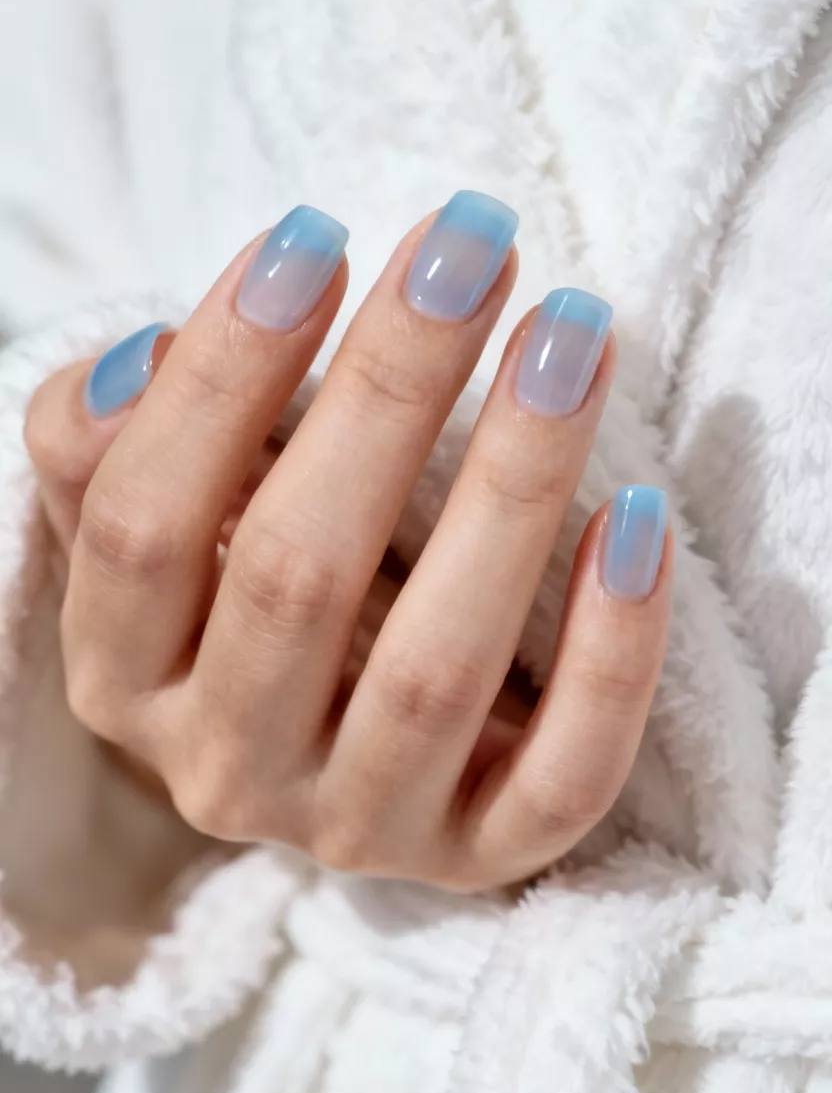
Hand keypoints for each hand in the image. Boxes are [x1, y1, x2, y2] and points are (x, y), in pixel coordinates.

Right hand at [25, 196, 671, 890]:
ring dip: (512, 488)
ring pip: (436, 669)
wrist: (323, 733)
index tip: (316, 237)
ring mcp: (356, 822)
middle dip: (389, 390)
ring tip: (569, 338)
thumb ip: (102, 438)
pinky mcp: (477, 856)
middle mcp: (223, 764)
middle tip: (468, 246)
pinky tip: (635, 518)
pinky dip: (609, 656)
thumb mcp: (145, 510)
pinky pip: (559, 780)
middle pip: (296, 575)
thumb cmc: (239, 579)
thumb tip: (145, 358)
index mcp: (123, 670)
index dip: (220, 378)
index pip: (143, 522)